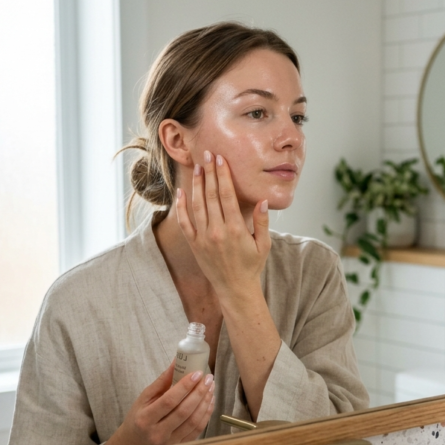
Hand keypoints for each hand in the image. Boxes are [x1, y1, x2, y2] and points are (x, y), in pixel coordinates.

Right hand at [101, 362, 214, 444]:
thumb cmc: (138, 418)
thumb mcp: (144, 398)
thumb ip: (162, 381)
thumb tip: (177, 361)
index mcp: (145, 419)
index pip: (169, 401)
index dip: (185, 386)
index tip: (197, 373)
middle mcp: (158, 433)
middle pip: (184, 411)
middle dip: (199, 392)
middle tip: (208, 378)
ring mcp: (170, 443)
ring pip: (194, 421)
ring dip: (205, 402)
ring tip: (210, 387)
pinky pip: (198, 430)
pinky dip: (206, 414)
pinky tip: (209, 401)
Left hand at [174, 150, 269, 302]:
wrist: (234, 289)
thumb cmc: (251, 266)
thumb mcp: (264, 245)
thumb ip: (262, 222)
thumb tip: (262, 201)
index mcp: (236, 230)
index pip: (227, 196)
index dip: (223, 176)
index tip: (220, 160)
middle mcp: (217, 232)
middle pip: (211, 196)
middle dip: (210, 173)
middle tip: (208, 155)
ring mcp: (203, 238)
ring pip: (197, 205)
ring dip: (197, 184)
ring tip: (198, 168)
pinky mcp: (194, 244)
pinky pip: (184, 221)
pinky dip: (181, 206)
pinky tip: (181, 191)